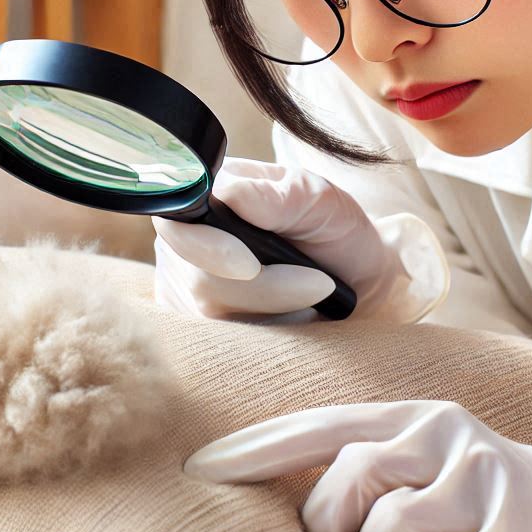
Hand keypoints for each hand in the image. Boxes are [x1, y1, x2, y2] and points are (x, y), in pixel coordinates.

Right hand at [152, 157, 448, 322]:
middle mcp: (185, 237)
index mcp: (208, 193)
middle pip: (198, 275)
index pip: (177, 220)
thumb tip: (228, 193)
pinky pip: (216, 339)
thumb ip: (278, 195)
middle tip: (319, 283)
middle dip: (261, 287)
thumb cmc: (333, 229)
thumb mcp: (321, 202)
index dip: (205, 246)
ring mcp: (186, 283)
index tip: (251, 266)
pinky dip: (262, 331)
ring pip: (210, 311)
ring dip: (270, 306)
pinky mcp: (197, 321)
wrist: (354, 277)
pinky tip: (292, 316)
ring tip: (315, 291)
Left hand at [183, 399, 531, 531]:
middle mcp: (444, 436)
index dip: (262, 446)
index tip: (202, 466)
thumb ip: (371, 467)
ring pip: (386, 530)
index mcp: (415, 417)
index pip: (324, 424)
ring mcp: (480, 482)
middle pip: (351, 477)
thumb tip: (284, 502)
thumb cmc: (481, 503)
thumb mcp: (429, 466)